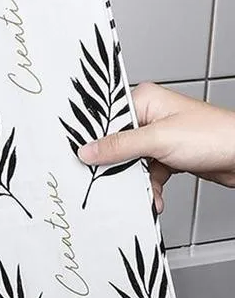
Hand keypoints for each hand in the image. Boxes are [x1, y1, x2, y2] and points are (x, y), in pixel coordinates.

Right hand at [78, 82, 234, 212]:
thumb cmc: (214, 136)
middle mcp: (149, 117)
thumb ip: (120, 146)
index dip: (94, 142)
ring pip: (130, 164)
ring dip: (136, 183)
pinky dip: (149, 188)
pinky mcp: (165, 156)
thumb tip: (87, 151)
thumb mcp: (158, 140)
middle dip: (117, 168)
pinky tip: (155, 196)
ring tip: (144, 192)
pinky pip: (145, 175)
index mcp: (144, 100)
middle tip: (111, 181)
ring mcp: (158, 138)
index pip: (106, 120)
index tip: (83, 161)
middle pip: (116, 145)